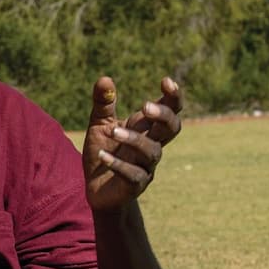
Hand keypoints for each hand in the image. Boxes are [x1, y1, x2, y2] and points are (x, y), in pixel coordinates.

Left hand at [82, 76, 182, 210]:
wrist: (95, 189)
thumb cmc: (103, 152)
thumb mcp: (99, 125)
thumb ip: (103, 103)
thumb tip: (105, 78)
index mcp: (146, 128)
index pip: (170, 110)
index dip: (173, 97)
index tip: (166, 81)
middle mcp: (151, 145)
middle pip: (172, 128)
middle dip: (163, 115)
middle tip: (145, 106)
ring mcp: (145, 166)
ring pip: (152, 151)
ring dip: (134, 140)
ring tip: (113, 131)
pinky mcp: (134, 186)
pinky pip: (134, 175)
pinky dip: (119, 164)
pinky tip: (103, 156)